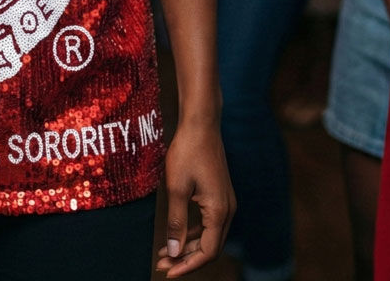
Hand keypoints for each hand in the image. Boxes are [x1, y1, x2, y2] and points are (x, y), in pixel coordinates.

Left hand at [155, 118, 233, 275]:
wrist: (201, 123)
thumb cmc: (188, 152)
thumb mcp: (176, 188)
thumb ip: (176, 222)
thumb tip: (173, 251)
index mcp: (220, 211)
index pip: (208, 252)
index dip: (187, 265)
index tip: (167, 272)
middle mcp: (227, 209)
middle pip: (209, 247)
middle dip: (186, 258)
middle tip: (161, 263)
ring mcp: (225, 201)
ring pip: (209, 235)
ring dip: (188, 245)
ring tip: (164, 252)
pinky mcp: (219, 194)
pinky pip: (208, 221)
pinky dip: (193, 231)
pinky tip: (177, 234)